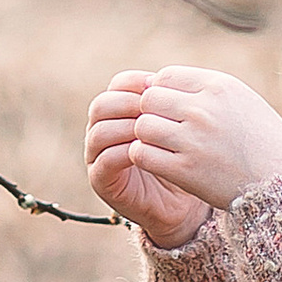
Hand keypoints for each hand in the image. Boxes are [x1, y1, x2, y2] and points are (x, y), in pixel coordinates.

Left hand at [85, 64, 281, 231]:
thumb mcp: (242, 100)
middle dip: (152, 113)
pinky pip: (142, 155)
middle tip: (164, 129)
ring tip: (163, 146)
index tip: (173, 109)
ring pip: (143, 126)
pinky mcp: (185, 170)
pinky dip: (145, 157)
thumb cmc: (262, 140)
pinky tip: (160, 161)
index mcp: (219, 86)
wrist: (281, 183)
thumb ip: (205, 89)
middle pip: (149, 99)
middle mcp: (204, 109)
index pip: (166, 75)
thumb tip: (158, 83)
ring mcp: (194, 140)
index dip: (163, 92)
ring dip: (148, 137)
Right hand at [85, 74, 209, 247]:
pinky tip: (148, 151)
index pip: (117, 86)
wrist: (182, 205)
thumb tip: (174, 76)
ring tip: (152, 129)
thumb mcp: (180, 127)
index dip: (135, 82)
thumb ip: (172, 104)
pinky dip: (124, 152)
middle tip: (152, 107)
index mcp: (120, 112)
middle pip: (101, 105)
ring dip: (126, 126)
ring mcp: (97, 157)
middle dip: (127, 102)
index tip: (158, 84)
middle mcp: (102, 132)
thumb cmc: (184, 160)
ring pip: (100, 132)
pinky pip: (105, 160)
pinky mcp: (101, 181)